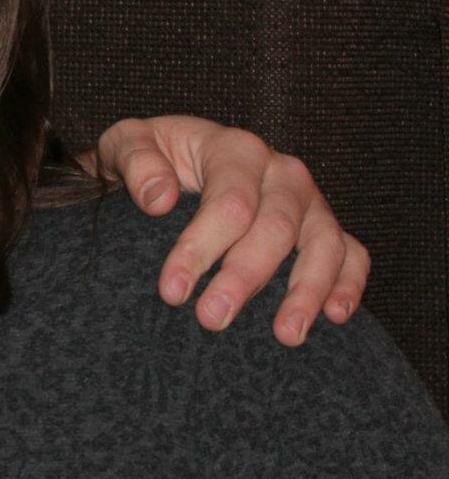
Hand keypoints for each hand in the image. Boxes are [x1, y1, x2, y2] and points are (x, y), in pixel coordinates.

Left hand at [94, 116, 368, 345]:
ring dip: (306, 292)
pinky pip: (352, 254)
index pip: (228, 202)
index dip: (202, 248)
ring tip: (285, 336)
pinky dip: (349, 284)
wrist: (171, 160)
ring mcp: (310, 201)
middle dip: (244, 278)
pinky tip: (335, 318)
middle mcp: (281, 172)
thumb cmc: (149, 159)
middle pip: (275, 228)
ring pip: (323, 244)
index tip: (173, 291)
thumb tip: (159, 200)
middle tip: (211, 319)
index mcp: (235, 148)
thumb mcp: (126, 143)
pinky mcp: (324, 227)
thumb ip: (136, 162)